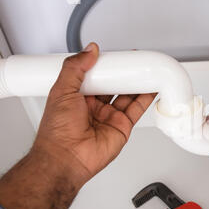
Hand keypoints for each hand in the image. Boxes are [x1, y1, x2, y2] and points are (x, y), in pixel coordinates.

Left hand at [33, 43, 155, 186]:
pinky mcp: (122, 126)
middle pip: (115, 84)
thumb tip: (89, 50)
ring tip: (147, 70)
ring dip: (138, 83)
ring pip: (128, 95)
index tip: (116, 55)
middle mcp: (95, 106)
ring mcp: (110, 116)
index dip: (107, 65)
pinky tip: (151, 88)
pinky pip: (137, 109)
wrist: (66, 158)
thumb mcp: (61, 90)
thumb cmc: (57, 132)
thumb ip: (75, 68)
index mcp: (78, 96)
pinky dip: (146, 98)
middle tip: (135, 61)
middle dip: (125, 73)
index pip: (96, 75)